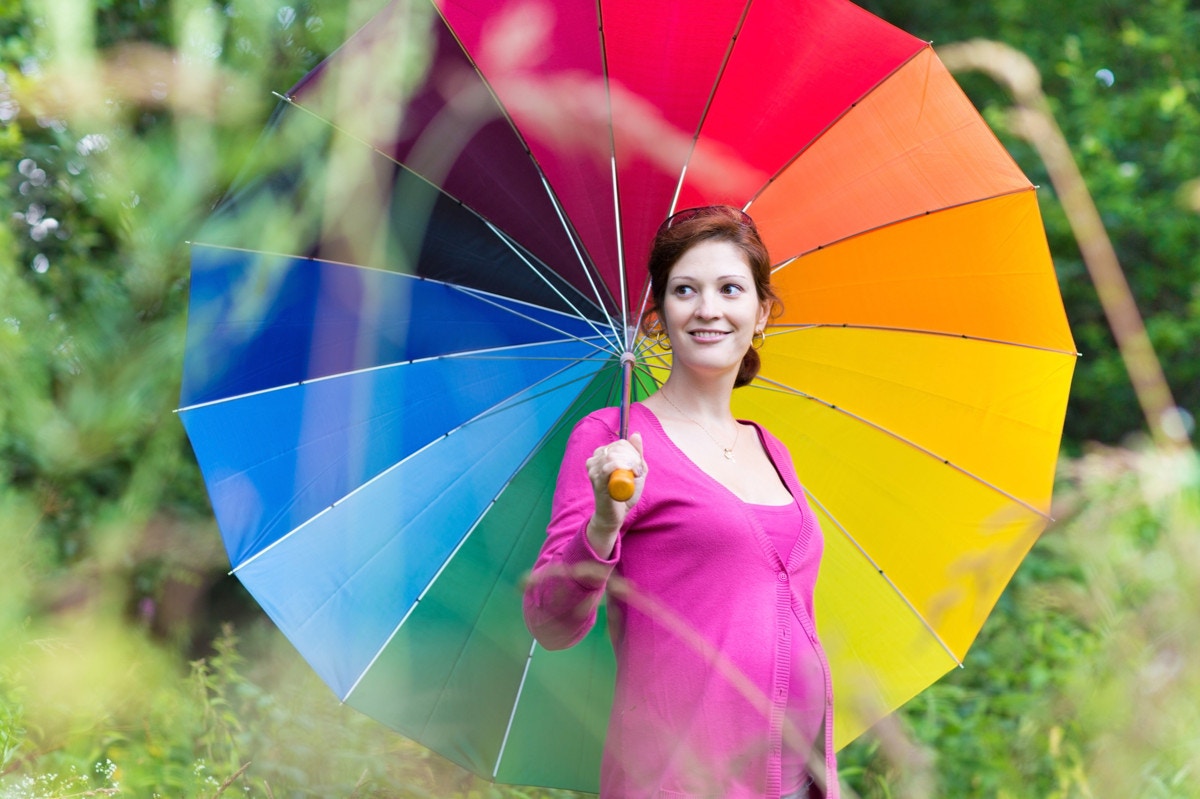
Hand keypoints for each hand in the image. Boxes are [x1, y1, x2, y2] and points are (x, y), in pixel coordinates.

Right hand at [584, 433, 645, 556]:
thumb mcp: (636, 471)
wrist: (615, 515)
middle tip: (637, 472)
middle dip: (632, 458)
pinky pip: (607, 467)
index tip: (638, 465)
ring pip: (613, 456)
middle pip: (617, 448)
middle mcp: (595, 459)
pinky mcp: (595, 480)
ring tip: (634, 476)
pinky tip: (627, 476)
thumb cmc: (624, 493)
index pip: (620, 443)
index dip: (633, 452)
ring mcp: (593, 469)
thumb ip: (636, 453)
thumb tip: (636, 435)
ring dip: (629, 464)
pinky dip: (621, 468)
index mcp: (603, 454)